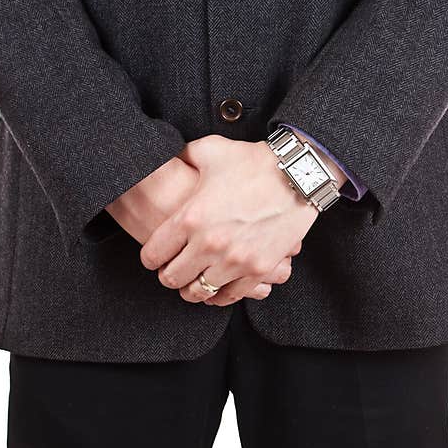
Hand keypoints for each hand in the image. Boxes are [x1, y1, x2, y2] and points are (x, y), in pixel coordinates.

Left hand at [106, 155, 285, 300]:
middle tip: (172, 269)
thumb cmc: (252, 161)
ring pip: (199, 292)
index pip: (153, 254)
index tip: (155, 256)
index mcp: (190, 217)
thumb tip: (166, 159)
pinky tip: (216, 288)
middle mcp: (209, 244)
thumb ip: (182, 157)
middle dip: (168, 275)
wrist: (297, 175)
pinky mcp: (258, 269)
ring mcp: (235, 260)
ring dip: (192, 288)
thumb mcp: (209, 150)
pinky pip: (230, 296)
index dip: (150, 258)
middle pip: (172, 278)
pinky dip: (219, 295)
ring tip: (193, 280)